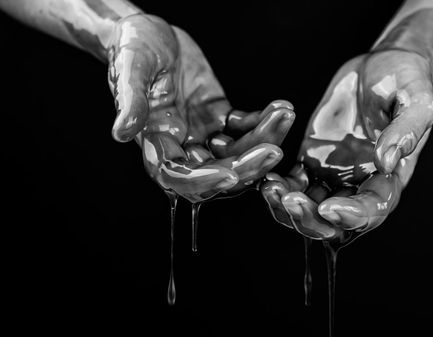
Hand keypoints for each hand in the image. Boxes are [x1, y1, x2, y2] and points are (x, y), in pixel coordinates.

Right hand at [106, 14, 294, 201]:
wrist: (151, 31)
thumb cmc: (133, 47)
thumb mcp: (129, 68)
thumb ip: (130, 100)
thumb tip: (121, 132)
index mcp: (156, 142)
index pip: (177, 176)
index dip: (203, 181)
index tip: (230, 174)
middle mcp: (182, 145)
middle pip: (217, 172)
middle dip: (247, 167)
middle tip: (274, 150)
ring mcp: (203, 133)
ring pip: (238, 153)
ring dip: (264, 139)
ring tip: (284, 114)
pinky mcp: (220, 117)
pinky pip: (246, 128)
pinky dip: (264, 121)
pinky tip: (280, 107)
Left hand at [261, 50, 432, 246]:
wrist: (380, 66)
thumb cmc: (405, 80)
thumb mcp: (416, 99)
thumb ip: (407, 129)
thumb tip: (387, 162)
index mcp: (389, 178)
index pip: (373, 210)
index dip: (351, 215)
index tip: (329, 207)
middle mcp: (359, 184)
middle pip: (335, 222)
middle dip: (311, 219)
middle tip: (290, 200)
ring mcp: (333, 175)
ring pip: (308, 208)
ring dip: (287, 207)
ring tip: (271, 187)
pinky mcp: (312, 160)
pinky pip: (293, 184)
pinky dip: (279, 187)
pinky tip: (267, 177)